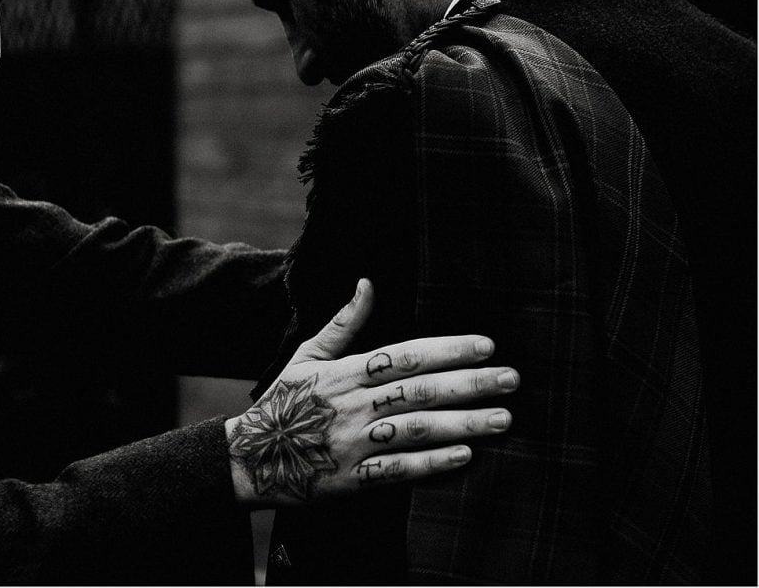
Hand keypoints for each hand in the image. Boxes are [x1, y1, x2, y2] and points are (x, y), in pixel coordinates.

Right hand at [226, 278, 518, 506]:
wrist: (250, 458)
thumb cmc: (285, 401)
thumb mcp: (307, 355)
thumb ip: (343, 324)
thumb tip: (367, 283)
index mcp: (344, 372)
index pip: (404, 355)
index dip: (447, 350)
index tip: (486, 346)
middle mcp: (352, 405)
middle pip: (419, 391)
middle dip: (469, 384)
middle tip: (511, 380)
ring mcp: (353, 443)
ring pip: (415, 430)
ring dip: (462, 423)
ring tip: (503, 418)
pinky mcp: (352, 480)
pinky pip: (397, 471)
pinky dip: (431, 464)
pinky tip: (465, 456)